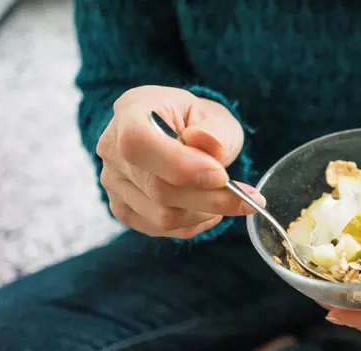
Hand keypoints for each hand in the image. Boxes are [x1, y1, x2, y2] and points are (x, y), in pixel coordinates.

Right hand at [97, 85, 265, 238]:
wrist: (180, 135)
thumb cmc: (197, 122)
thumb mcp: (214, 116)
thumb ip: (214, 131)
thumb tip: (209, 146)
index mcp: (130, 111)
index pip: (138, 143)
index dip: (179, 165)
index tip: (221, 175)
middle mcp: (112, 149)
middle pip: (157, 188)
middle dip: (211, 197)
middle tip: (249, 196)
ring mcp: (114, 183)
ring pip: (162, 215)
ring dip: (206, 212)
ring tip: (230, 198)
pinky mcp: (124, 210)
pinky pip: (161, 229)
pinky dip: (195, 223)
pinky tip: (210, 209)